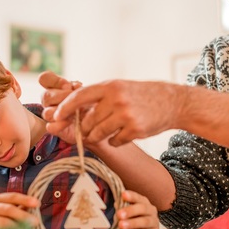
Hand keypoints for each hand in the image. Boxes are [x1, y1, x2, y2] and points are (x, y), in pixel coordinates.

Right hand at [39, 71, 81, 143]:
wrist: (95, 119)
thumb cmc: (88, 102)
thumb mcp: (84, 90)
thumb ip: (76, 87)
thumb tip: (74, 86)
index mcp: (54, 88)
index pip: (44, 79)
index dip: (54, 81)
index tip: (67, 85)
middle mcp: (50, 100)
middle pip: (45, 96)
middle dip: (61, 96)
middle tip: (74, 99)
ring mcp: (51, 114)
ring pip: (47, 112)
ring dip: (62, 112)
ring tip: (75, 112)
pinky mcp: (54, 128)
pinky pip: (50, 127)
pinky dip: (60, 125)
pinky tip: (70, 122)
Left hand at [43, 75, 183, 146]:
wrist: (172, 102)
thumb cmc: (140, 95)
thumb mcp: (119, 87)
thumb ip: (97, 96)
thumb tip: (70, 110)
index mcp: (110, 86)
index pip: (79, 97)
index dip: (65, 108)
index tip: (56, 117)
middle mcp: (116, 99)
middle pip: (87, 121)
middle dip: (85, 129)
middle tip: (91, 129)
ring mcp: (126, 115)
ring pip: (98, 134)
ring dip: (99, 136)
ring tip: (109, 131)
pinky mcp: (135, 130)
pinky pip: (114, 142)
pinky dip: (116, 141)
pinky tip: (125, 133)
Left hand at [117, 190, 159, 228]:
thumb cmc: (132, 221)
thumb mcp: (125, 215)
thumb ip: (121, 209)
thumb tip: (116, 204)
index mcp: (143, 202)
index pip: (138, 198)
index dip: (131, 196)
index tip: (123, 195)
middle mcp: (151, 210)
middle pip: (143, 208)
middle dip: (130, 211)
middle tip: (119, 214)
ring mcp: (155, 222)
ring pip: (145, 221)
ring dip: (132, 223)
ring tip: (121, 226)